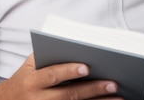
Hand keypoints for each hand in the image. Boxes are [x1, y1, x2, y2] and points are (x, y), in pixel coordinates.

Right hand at [0, 54, 120, 99]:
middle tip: (114, 83)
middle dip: (93, 89)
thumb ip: (50, 56)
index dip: (69, 71)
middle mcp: (38, 99)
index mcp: (32, 81)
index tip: (87, 67)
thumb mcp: (30, 65)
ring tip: (118, 97)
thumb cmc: (25, 78)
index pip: (52, 75)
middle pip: (69, 95)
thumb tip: (78, 47)